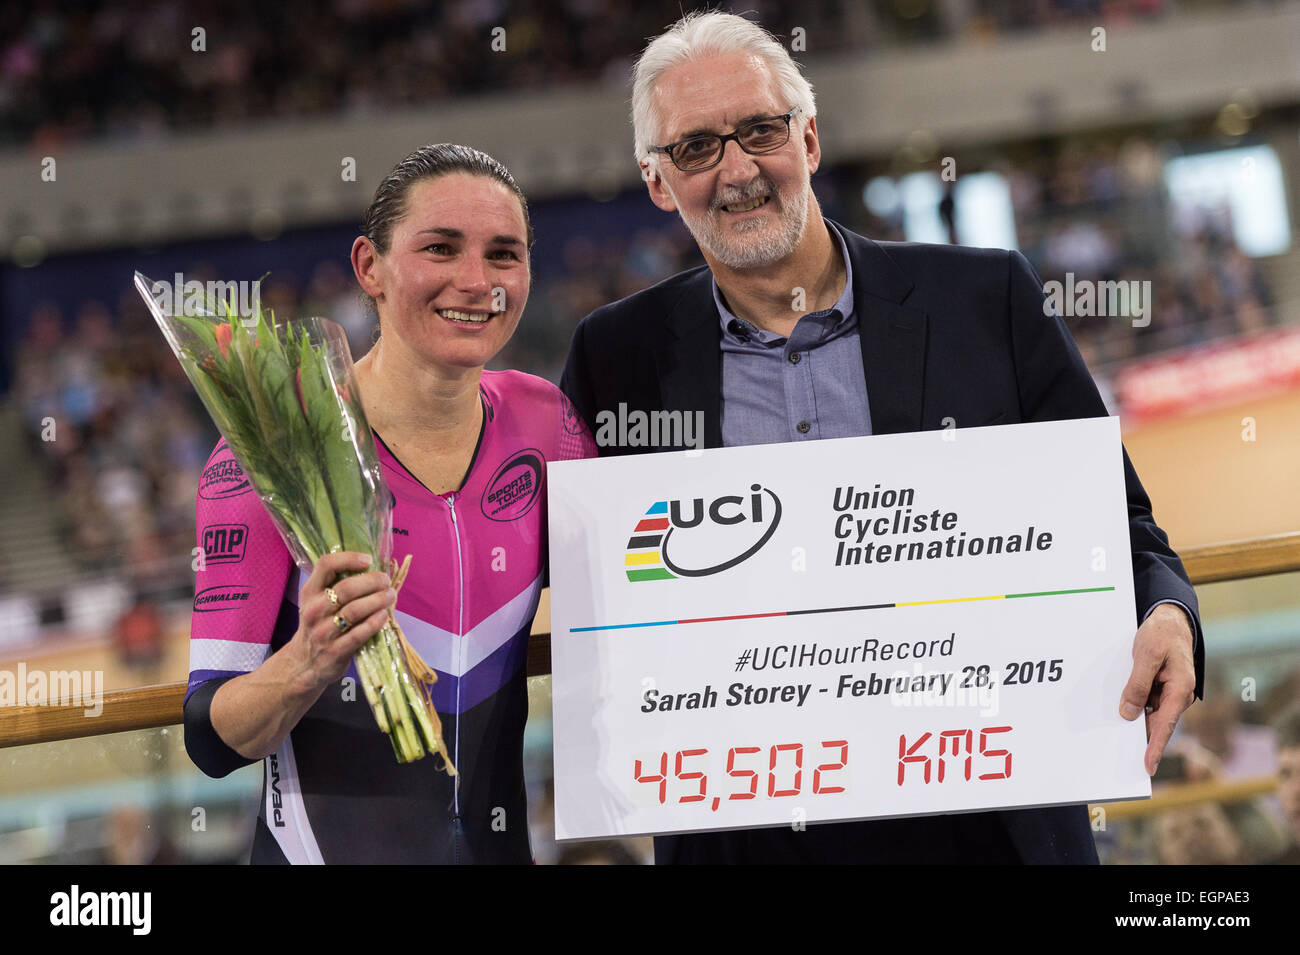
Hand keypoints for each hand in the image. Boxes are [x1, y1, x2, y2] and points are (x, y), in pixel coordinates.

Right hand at [290, 552, 393, 693]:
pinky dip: (374, 622)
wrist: (303, 664)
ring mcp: (323, 632)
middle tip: (386, 581)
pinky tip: (384, 615)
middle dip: (372, 582)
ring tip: (391, 595)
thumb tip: (372, 569)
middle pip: (346, 588)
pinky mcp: (335, 651)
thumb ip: (336, 586)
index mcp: (310, 592)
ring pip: (354, 610)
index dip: (349, 559)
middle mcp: (314, 610)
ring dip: (378, 600)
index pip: (326, 565)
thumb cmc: (319, 626)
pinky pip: (358, 634)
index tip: (368, 560)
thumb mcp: (318, 603)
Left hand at [1118, 603, 1195, 775]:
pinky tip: (1118, 711)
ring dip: (1134, 722)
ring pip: (1149, 713)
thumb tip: (1128, 713)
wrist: (1170, 619)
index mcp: (1181, 689)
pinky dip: (1133, 706)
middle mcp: (1177, 695)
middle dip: (1140, 739)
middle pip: (1157, 723)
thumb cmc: (1162, 634)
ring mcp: (1169, 692)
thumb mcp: (1147, 656)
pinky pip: (1145, 702)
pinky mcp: (1160, 687)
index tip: (1147, 766)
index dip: (1154, 747)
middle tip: (1122, 759)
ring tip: (1113, 739)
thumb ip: (1138, 685)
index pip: (1165, 725)